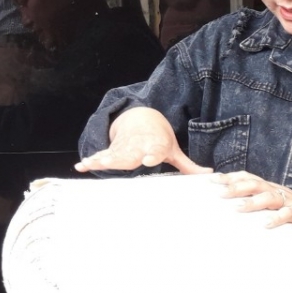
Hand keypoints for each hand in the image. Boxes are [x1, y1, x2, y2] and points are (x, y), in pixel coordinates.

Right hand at [75, 107, 210, 174]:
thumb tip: (210, 174)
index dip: (152, 155)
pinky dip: (91, 160)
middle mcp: (137, 146)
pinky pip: (101, 155)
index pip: (154, 150)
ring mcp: (123, 147)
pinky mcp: (112, 150)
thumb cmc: (159, 139)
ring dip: (103, 160)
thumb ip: (188, 165)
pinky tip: (81, 166)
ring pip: (113, 155)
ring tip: (94, 164)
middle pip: (131, 154)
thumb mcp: (173, 150)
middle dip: (124, 158)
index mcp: (155, 146)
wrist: (140, 118)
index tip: (148, 159)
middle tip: (115, 163)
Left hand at [212, 172, 291, 246]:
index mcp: (268, 188)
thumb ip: (254, 203)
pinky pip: (288, 214)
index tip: (210, 180)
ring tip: (237, 208)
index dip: (229, 178)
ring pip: (269, 197)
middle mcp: (277, 191)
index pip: (247, 178)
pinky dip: (277, 218)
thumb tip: (228, 207)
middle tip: (218, 193)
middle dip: (235, 187)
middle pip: (254, 184)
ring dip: (253, 202)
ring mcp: (289, 201)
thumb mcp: (272, 205)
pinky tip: (266, 224)